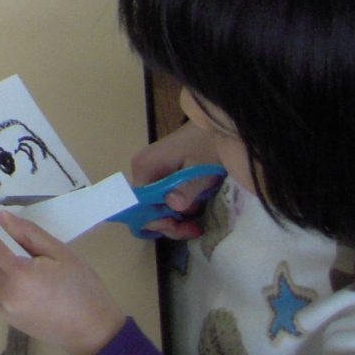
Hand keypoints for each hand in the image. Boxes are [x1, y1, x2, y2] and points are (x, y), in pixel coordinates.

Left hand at [0, 212, 124, 354]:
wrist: (94, 333)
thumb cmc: (83, 288)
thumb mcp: (60, 252)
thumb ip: (28, 233)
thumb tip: (2, 217)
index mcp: (18, 274)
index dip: (3, 232)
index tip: (22, 233)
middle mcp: (4, 292)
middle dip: (8, 250)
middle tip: (39, 256)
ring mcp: (4, 308)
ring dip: (9, 267)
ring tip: (40, 275)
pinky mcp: (7, 318)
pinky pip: (2, 290)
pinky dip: (13, 283)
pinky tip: (36, 290)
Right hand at [126, 122, 225, 238]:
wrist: (217, 126)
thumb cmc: (208, 145)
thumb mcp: (201, 168)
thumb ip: (187, 187)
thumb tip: (172, 205)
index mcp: (144, 167)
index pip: (137, 203)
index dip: (155, 219)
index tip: (177, 225)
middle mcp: (142, 170)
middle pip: (144, 207)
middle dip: (166, 222)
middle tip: (192, 229)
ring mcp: (151, 172)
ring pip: (154, 205)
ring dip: (174, 218)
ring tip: (196, 223)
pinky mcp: (162, 175)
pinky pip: (162, 198)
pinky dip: (176, 209)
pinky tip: (192, 212)